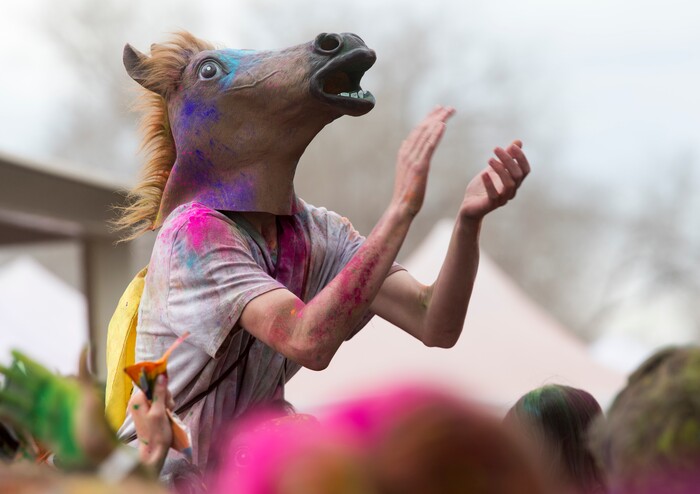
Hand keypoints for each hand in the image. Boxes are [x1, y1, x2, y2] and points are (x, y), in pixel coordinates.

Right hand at [0, 350, 116, 469]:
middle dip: (12, 375)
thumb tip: (84, 346)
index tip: (13, 350)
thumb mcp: (91, 395)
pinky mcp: (43, 431)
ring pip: (22, 402)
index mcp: (64, 389)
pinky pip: (23, 421)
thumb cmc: (98, 422)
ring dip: (8, 394)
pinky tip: (1, 409)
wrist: (98, 452)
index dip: (27, 361)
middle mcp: (53, 400)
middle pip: (28, 385)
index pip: (41, 371)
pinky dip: (11, 415)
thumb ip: (84, 372)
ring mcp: (47, 415)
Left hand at [128, 374, 173, 473]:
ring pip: (158, 395)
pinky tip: (167, 414)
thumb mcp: (159, 412)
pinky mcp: (147, 412)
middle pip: (155, 388)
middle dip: (164, 395)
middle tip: (169, 407)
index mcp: (137, 400)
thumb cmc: (156, 433)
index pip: (149, 382)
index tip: (167, 396)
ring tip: (168, 412)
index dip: (160, 386)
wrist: (154, 451)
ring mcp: (141, 407)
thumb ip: (159, 393)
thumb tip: (161, 375)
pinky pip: (157, 403)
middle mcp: (137, 402)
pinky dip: (164, 406)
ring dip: (166, 401)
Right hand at [392, 106, 454, 217]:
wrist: (401, 208)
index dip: (428, 119)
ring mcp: (412, 160)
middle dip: (435, 116)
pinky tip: (442, 125)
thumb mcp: (406, 172)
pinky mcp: (419, 167)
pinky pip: (428, 147)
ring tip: (449, 111)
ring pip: (426, 134)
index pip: (417, 131)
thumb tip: (406, 145)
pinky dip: (435, 134)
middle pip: (422, 128)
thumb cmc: (406, 194)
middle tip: (448, 107)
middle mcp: (407, 153)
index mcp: (404, 153)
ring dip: (438, 121)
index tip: (438, 109)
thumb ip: (407, 158)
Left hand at [460, 140, 529, 219]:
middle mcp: (511, 191)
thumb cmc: (483, 187)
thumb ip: (506, 157)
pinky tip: (484, 173)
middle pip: (517, 175)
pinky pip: (494, 195)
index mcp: (514, 183)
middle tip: (496, 149)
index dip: (521, 158)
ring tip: (489, 159)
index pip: (525, 170)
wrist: (469, 205)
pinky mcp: (490, 205)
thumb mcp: (493, 169)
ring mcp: (502, 199)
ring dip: (500, 169)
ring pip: (509, 184)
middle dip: (508, 160)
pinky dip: (489, 184)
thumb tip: (518, 142)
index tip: (512, 146)